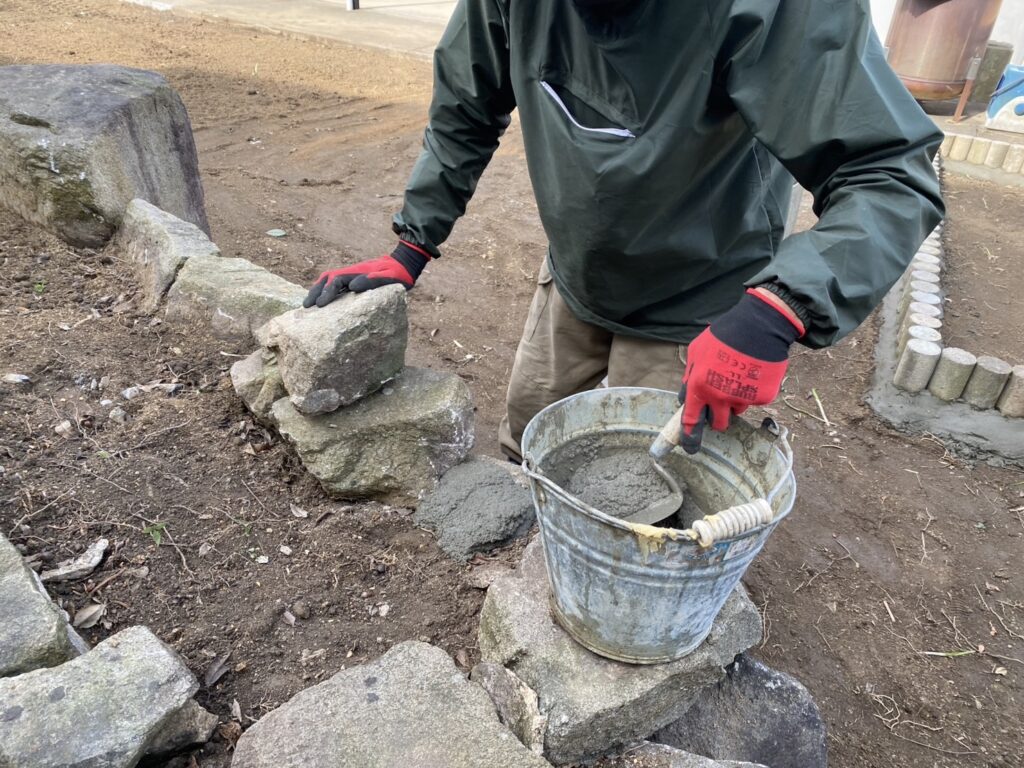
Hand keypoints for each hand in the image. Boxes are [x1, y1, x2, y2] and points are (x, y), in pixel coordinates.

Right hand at [303, 241, 430, 307]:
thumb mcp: (389, 277)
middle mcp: (351, 273)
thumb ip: (372, 281)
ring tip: (308, 304)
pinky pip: (336, 285)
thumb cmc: (398, 274)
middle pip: (327, 279)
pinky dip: (326, 291)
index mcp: (357, 272)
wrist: (403, 265)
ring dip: (318, 291)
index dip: (327, 292)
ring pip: (329, 281)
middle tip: (305, 306)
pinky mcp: (354, 280)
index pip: (336, 281)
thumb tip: (352, 286)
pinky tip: (322, 302)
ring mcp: (352, 276)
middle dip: (315, 292)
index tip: (320, 305)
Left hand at [679, 289, 803, 452]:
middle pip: (719, 424)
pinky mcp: (762, 397)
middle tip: (721, 404)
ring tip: (739, 376)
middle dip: (718, 418)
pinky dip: (753, 391)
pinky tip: (754, 373)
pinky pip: (754, 401)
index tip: (689, 447)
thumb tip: (685, 393)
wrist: (759, 327)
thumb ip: (689, 375)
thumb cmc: (723, 337)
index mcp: (699, 387)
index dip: (690, 436)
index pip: (692, 420)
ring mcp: (743, 398)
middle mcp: (719, 397)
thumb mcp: (696, 351)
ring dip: (736, 400)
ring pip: (737, 411)